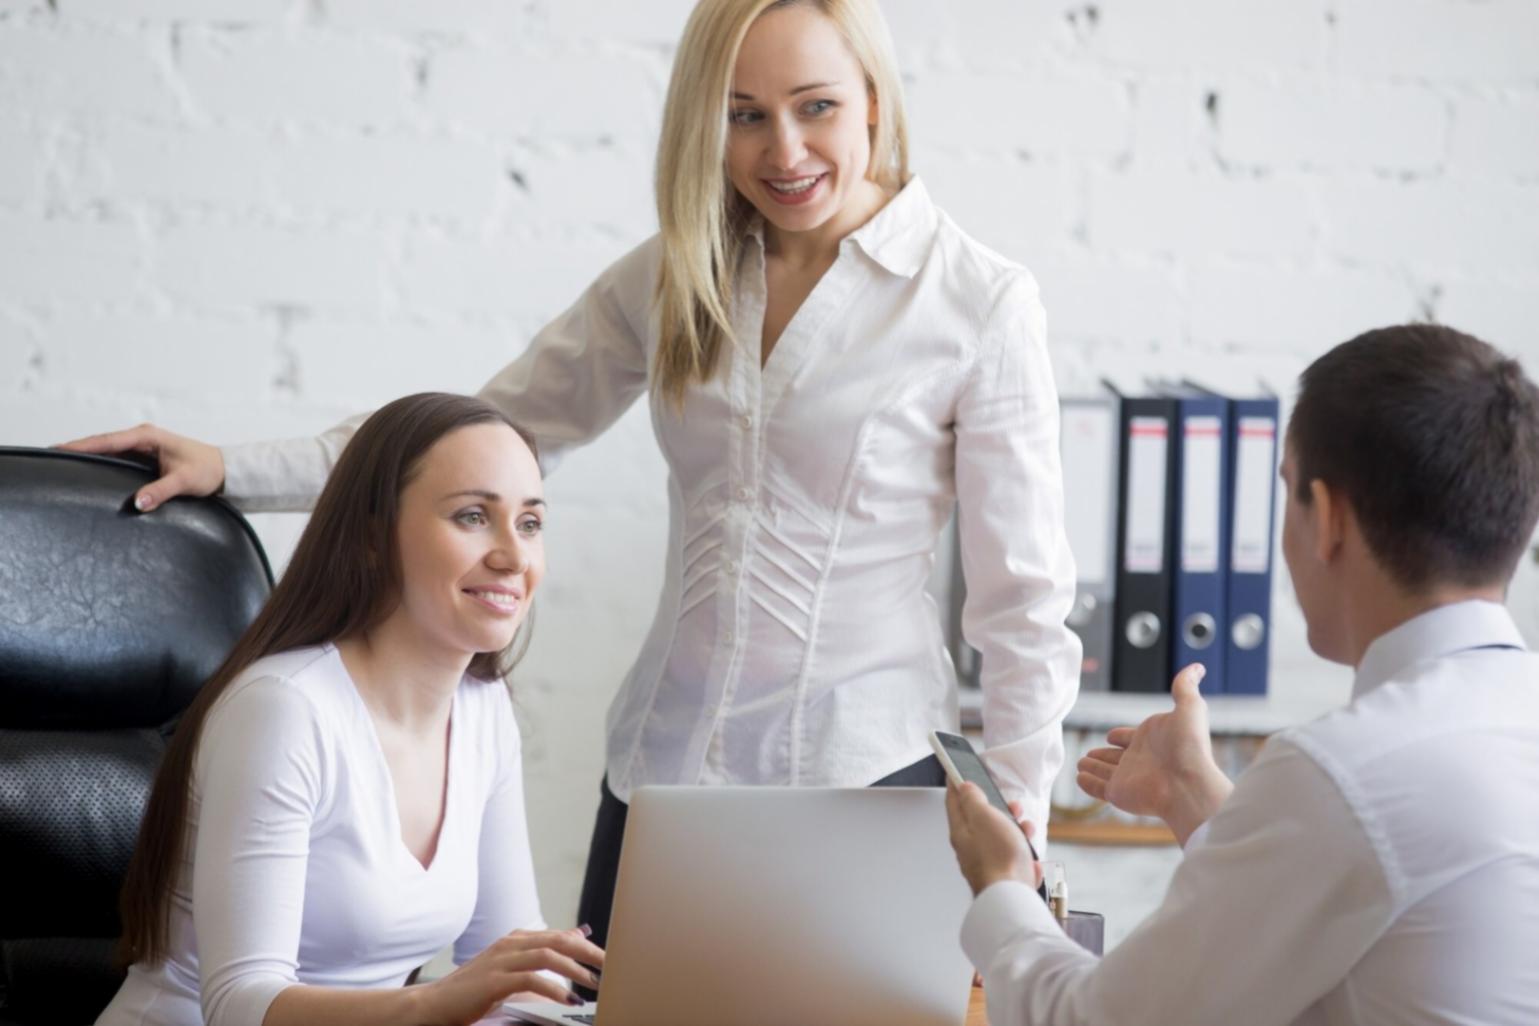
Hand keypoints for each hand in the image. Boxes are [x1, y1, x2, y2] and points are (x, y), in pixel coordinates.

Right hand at [56, 423, 224, 511]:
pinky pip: (117, 460)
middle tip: (48, 458)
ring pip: (108, 452)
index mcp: (147, 436)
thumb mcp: (184, 481)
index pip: (107, 441)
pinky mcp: (145, 459)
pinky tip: (88, 473)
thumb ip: (161, 491)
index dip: (81, 446)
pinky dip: (102, 464)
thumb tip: (138, 503)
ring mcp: (142, 448)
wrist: (226, 471)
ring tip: (60, 465)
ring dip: (88, 457)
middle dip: (76, 450)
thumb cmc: (208, 470)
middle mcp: (142, 438)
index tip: (57, 449)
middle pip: (102, 444)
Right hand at [420, 927, 603, 1025]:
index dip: (587, 945)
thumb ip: (541, 952)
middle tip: (611, 967)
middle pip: (560, 940)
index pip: (561, 935)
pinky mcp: (494, 981)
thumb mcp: (511, 967)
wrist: (434, 1003)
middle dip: (589, 952)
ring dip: (575, 970)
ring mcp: (502, 960)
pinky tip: (568, 999)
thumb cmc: (473, 989)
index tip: (610, 958)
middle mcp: (511, 944)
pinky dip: (553, 988)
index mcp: (517, 940)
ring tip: (593, 985)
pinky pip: (531, 979)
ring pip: (548, 955)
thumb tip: (576, 935)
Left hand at [945, 779, 1042, 897]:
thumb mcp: (984, 817)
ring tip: (1027, 830)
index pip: (953, 803)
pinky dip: (1024, 858)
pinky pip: (1015, 863)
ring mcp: (988, 866)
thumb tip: (964, 787)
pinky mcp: (1004, 880)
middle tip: (1010, 805)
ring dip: (1017, 832)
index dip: (955, 785)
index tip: (956, 773)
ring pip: (1002, 842)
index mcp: (961, 833)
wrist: (1012, 898)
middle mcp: (971, 851)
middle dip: (998, 810)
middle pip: (981, 823)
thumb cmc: (998, 858)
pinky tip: (1031, 862)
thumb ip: (973, 800)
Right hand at [1076, 663, 1232, 844]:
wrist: (1188, 784)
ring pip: (1104, 771)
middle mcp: (1138, 760)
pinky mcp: (1117, 793)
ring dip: (1092, 766)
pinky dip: (1086, 783)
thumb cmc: (1190, 746)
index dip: (1120, 736)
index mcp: (1151, 740)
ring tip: (1079, 763)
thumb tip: (1198, 666)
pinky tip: (1078, 777)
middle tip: (1089, 752)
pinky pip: (1096, 787)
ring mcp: (1127, 778)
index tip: (1111, 735)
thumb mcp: (1189, 707)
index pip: (1129, 737)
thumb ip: (1185, 686)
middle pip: (1115, 756)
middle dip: (1102, 753)